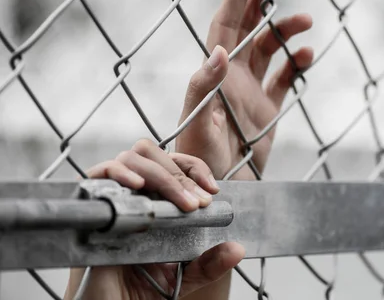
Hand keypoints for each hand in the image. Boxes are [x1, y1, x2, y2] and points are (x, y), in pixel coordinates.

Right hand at [64, 139, 244, 299]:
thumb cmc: (137, 292)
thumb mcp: (181, 277)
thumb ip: (209, 263)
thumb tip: (237, 249)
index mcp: (154, 203)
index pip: (173, 164)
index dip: (194, 168)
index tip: (212, 190)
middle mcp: (131, 195)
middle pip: (152, 154)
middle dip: (181, 174)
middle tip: (197, 203)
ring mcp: (110, 198)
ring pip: (131, 158)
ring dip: (161, 174)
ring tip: (180, 203)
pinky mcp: (89, 207)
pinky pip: (99, 175)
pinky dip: (120, 172)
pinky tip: (138, 186)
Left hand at [176, 0, 313, 179]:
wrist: (218, 191)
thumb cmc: (200, 162)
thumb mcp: (198, 126)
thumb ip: (205, 88)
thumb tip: (218, 50)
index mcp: (215, 74)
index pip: (225, 24)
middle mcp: (233, 75)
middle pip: (249, 25)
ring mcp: (252, 90)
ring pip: (271, 47)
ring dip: (286, 29)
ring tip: (306, 21)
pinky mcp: (269, 107)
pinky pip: (285, 77)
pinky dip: (296, 63)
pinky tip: (306, 55)